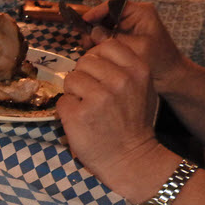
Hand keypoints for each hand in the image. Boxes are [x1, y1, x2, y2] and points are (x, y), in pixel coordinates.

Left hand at [57, 36, 161, 198]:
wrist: (129, 158)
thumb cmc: (134, 122)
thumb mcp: (142, 88)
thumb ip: (125, 68)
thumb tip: (97, 52)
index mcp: (137, 70)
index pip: (107, 46)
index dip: (98, 59)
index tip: (99, 74)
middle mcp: (119, 80)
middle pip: (85, 61)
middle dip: (84, 76)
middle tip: (91, 95)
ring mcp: (98, 97)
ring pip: (70, 78)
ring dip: (73, 93)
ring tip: (86, 107)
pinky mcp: (78, 114)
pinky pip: (62, 101)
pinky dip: (66, 111)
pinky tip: (80, 121)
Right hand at [82, 1, 186, 90]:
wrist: (169, 75)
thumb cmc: (159, 60)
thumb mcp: (136, 48)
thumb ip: (113, 39)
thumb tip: (93, 32)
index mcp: (141, 12)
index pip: (114, 4)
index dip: (97, 11)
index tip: (83, 21)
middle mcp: (133, 17)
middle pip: (105, 15)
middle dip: (94, 27)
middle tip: (87, 42)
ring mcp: (127, 28)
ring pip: (103, 27)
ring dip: (95, 38)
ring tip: (90, 50)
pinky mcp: (123, 39)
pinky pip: (106, 37)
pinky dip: (99, 45)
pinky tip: (96, 54)